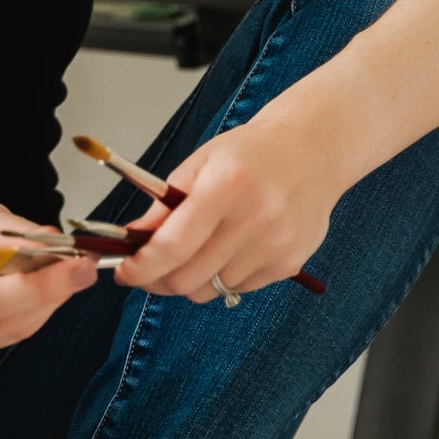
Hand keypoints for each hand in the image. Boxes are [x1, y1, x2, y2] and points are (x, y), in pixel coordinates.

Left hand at [114, 114, 337, 303]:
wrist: (313, 149)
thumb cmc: (252, 153)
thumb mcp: (200, 163)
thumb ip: (164, 205)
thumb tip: (132, 240)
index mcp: (227, 184)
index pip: (174, 245)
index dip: (142, 266)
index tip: (125, 271)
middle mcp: (256, 218)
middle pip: (189, 277)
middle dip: (158, 280)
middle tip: (149, 270)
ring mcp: (276, 245)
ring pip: (211, 289)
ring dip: (191, 279)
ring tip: (194, 252)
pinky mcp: (290, 263)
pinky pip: (238, 288)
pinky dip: (222, 277)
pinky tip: (228, 249)